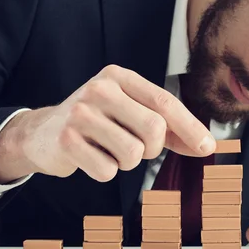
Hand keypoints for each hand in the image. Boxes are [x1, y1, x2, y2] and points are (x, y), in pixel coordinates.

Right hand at [0, 64, 215, 182]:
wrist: (42, 133)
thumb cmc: (95, 123)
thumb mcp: (128, 114)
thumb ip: (166, 127)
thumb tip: (204, 145)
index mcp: (118, 77)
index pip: (164, 101)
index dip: (189, 126)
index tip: (207, 147)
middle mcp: (100, 89)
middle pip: (154, 129)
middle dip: (151, 149)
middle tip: (134, 147)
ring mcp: (81, 113)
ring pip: (132, 154)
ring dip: (126, 162)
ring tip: (107, 150)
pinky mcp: (67, 140)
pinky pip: (107, 171)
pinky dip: (105, 172)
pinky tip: (90, 157)